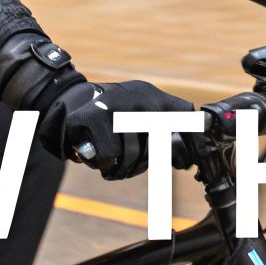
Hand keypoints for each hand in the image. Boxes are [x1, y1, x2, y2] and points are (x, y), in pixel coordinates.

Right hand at [38, 79, 193, 179]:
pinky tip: (97, 156)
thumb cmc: (113, 116)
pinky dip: (102, 163)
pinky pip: (108, 155)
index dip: (193, 140)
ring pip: (131, 155)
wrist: (72, 101)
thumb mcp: (141, 113)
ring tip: (112, 163)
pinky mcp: (93, 117)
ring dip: (121, 168)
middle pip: (157, 147)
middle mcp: (139, 97)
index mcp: (154, 96)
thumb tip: (187, 161)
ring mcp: (115, 105)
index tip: (192, 161)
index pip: (184, 115)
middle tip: (130, 166)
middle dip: (143, 164)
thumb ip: (164, 130)